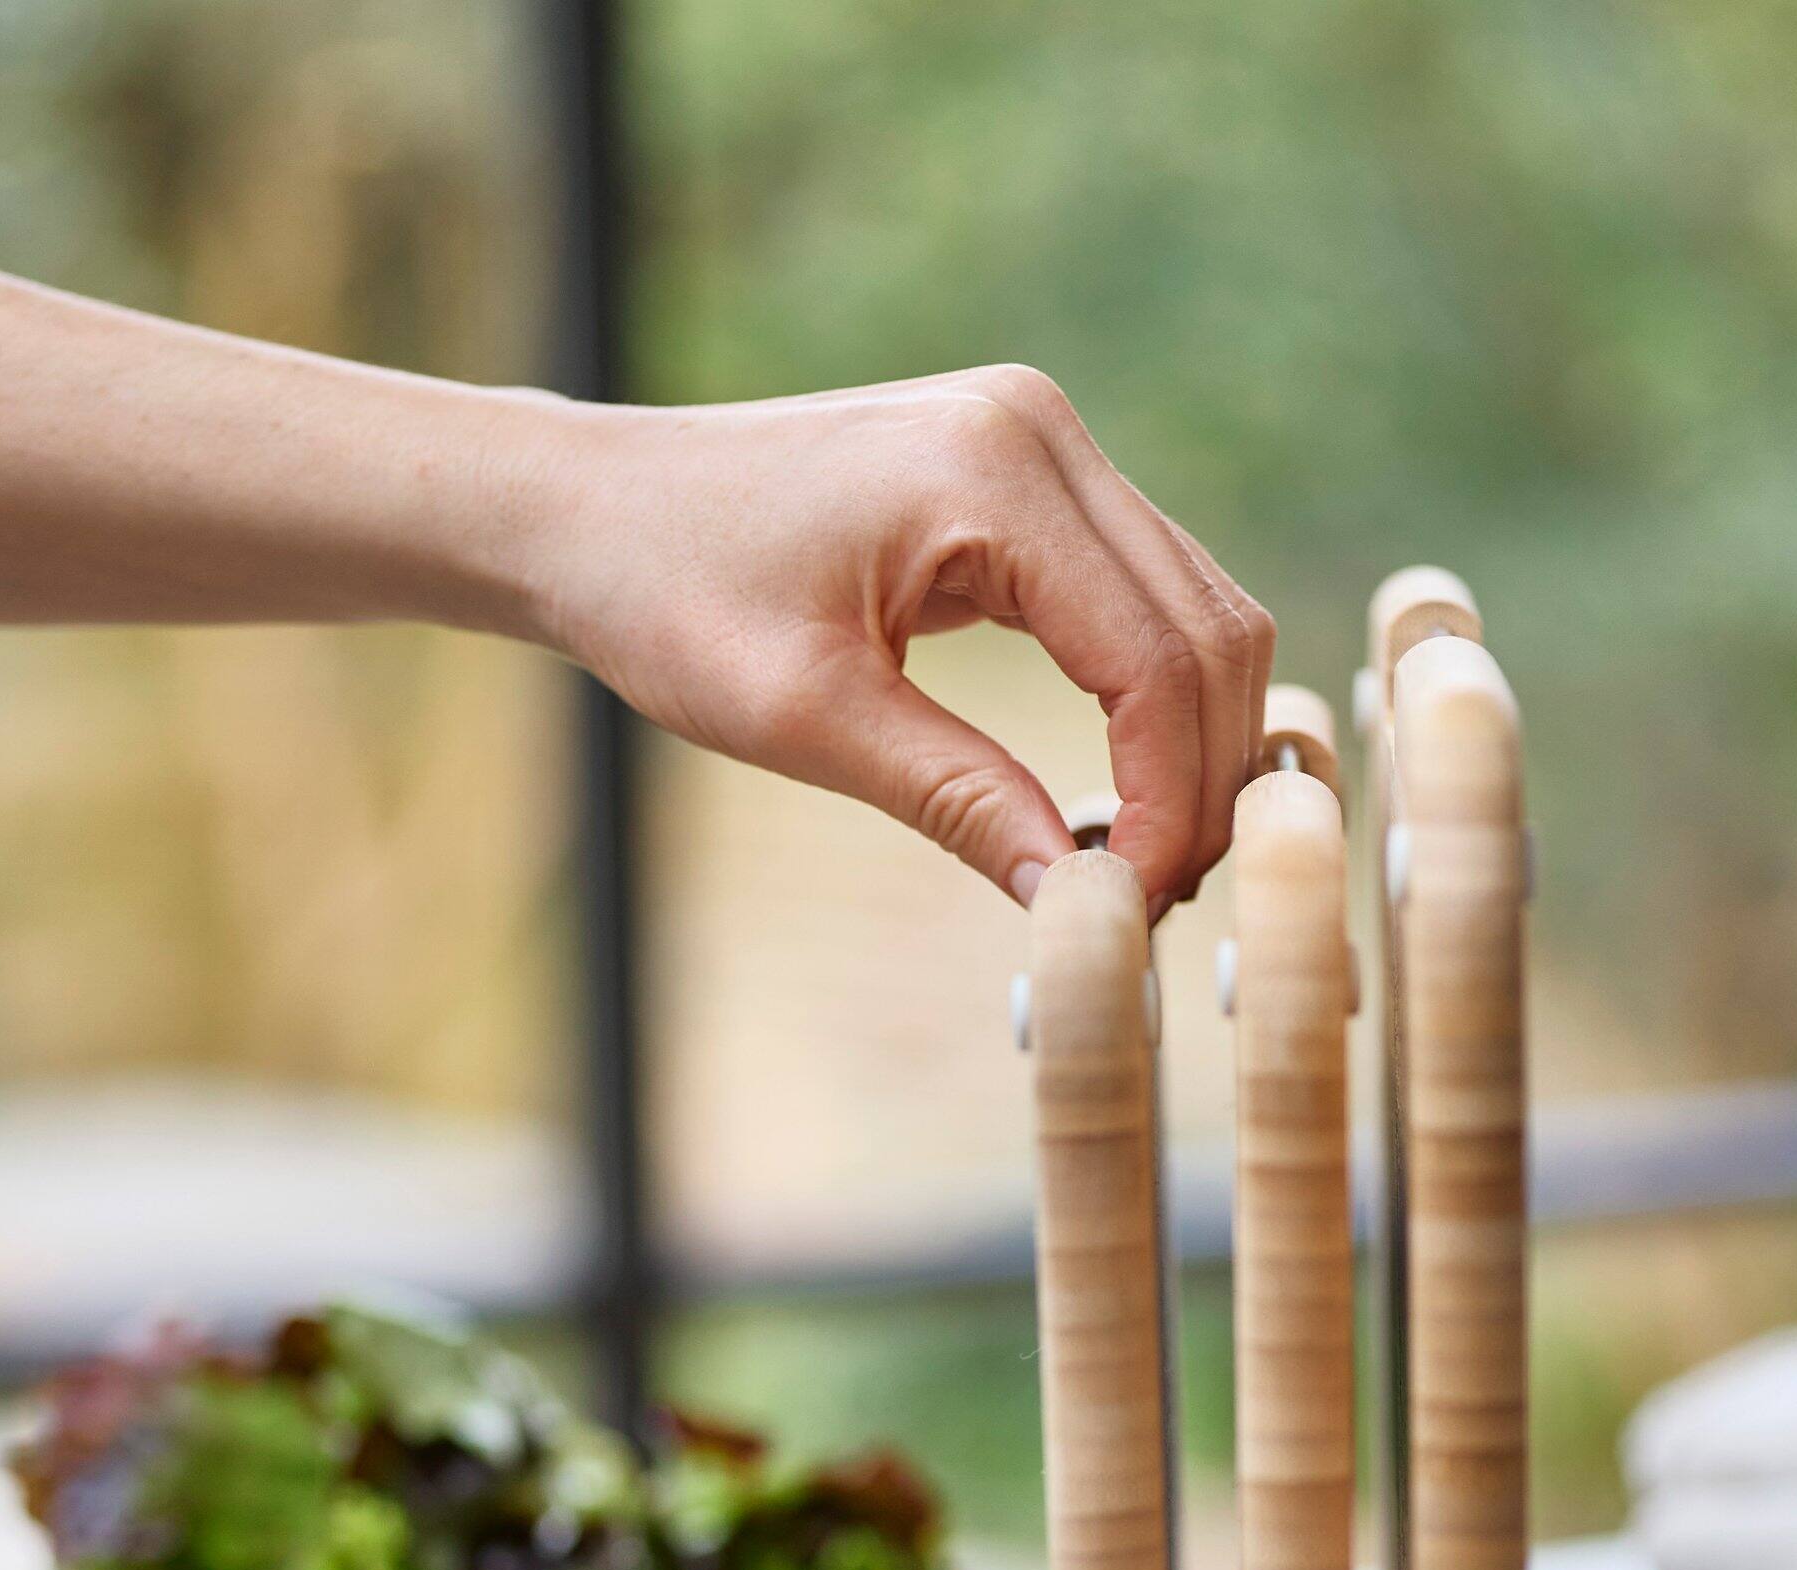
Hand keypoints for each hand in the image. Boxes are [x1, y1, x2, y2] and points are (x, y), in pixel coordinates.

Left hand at [517, 368, 1274, 911]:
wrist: (588, 509)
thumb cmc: (667, 598)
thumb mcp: (807, 719)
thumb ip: (957, 800)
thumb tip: (1079, 903)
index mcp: (994, 472)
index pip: (1156, 659)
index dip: (1169, 799)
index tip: (1136, 907)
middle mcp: (1042, 434)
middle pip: (1209, 628)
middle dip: (1201, 777)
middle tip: (1153, 902)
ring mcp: (1041, 443)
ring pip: (1197, 610)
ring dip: (1191, 741)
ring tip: (1140, 862)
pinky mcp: (1025, 475)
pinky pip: (1142, 593)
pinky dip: (1151, 697)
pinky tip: (1117, 792)